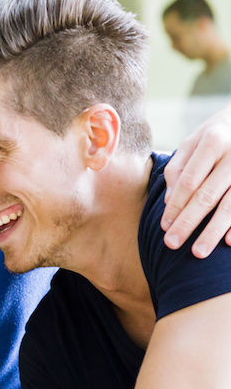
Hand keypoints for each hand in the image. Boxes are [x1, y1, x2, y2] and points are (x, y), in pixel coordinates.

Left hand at [162, 104, 230, 256]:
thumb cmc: (216, 135)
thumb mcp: (193, 141)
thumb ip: (177, 169)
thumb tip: (167, 201)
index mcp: (212, 142)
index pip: (188, 182)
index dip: (175, 206)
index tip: (163, 227)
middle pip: (206, 196)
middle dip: (188, 223)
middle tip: (171, 245)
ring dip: (213, 231)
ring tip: (198, 253)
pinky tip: (230, 242)